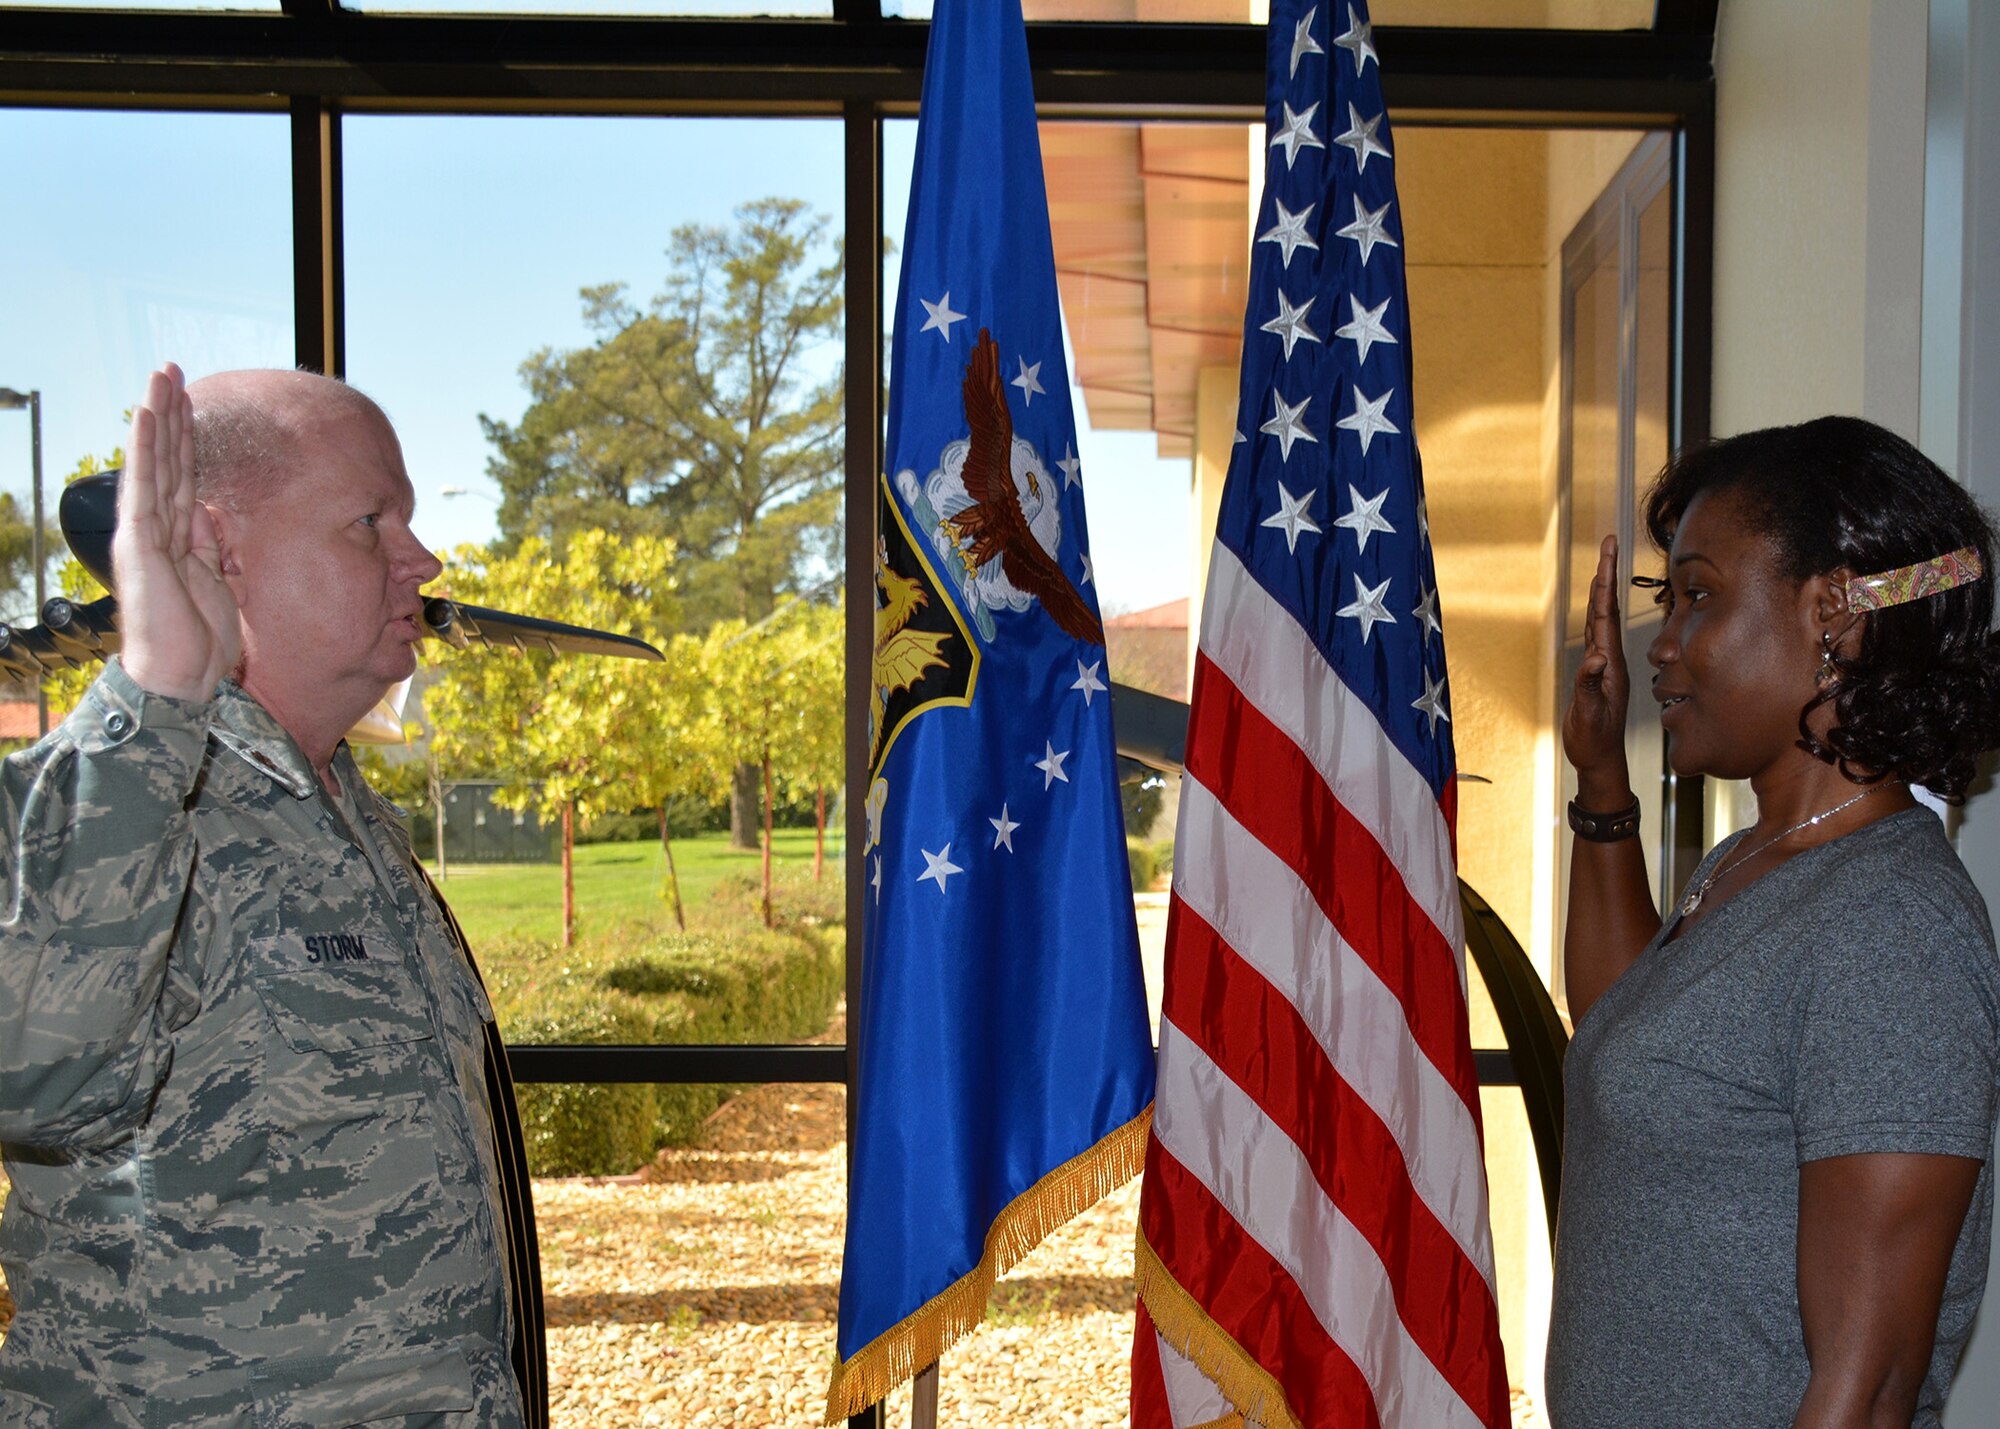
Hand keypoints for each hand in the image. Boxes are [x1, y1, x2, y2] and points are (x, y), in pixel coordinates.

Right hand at [113, 365, 241, 700]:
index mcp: (178, 537)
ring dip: (158, 416)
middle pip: (167, 459)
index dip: (188, 439)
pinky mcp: (140, 541)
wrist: (180, 676)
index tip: (191, 402)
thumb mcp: (217, 582)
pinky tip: (148, 415)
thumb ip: (210, 545)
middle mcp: (157, 528)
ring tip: (161, 376)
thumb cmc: (198, 640)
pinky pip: (145, 485)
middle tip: (172, 370)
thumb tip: (208, 510)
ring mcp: (145, 532)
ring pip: (154, 462)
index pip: (184, 476)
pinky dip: (147, 449)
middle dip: (171, 414)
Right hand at [1562, 534, 1633, 801]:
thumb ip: (1592, 687)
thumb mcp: (1591, 715)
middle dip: (1606, 574)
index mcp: (1611, 663)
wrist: (1601, 760)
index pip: (1606, 612)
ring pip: (1601, 619)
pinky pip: (1596, 634)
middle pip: (1605, 607)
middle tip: (1608, 543)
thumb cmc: (1595, 741)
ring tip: (1601, 566)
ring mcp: (1605, 664)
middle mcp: (1610, 658)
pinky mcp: (1598, 672)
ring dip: (1601, 591)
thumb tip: (1595, 657)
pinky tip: (1595, 607)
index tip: (1608, 550)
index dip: (1606, 580)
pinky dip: (1595, 614)